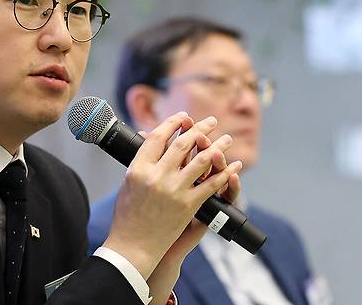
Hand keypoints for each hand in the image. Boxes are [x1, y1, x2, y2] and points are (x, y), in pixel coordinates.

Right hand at [103, 113, 240, 279]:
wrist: (134, 245)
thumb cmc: (128, 215)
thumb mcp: (128, 183)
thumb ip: (140, 161)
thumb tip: (149, 139)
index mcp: (139, 168)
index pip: (158, 137)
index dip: (172, 123)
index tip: (183, 117)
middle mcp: (157, 176)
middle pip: (182, 144)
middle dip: (199, 129)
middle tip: (210, 121)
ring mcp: (174, 190)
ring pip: (201, 161)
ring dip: (217, 146)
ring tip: (227, 138)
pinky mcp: (188, 205)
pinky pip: (211, 185)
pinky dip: (225, 174)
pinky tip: (234, 167)